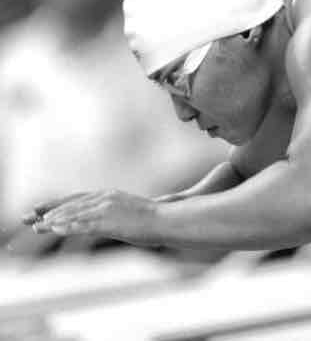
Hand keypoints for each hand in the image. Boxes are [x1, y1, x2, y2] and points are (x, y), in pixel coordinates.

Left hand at [26, 190, 161, 247]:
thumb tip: (101, 223)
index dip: (56, 204)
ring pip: (73, 213)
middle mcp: (105, 198)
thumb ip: (112, 216)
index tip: (38, 210)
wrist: (168, 220)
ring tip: (36, 227)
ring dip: (52, 221)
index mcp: (109, 196)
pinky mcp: (110, 220)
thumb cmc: (153, 220)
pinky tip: (54, 230)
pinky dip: (67, 226)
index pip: (76, 198)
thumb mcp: (129, 214)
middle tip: (27, 217)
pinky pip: (83, 224)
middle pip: (70, 204)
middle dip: (47, 211)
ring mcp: (107, 209)